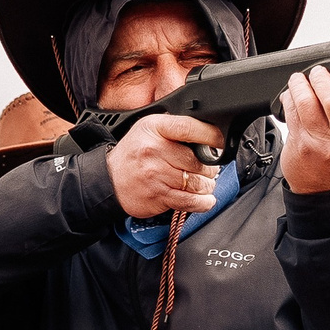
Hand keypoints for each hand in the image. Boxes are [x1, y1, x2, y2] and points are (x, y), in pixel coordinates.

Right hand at [108, 114, 224, 219]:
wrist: (109, 179)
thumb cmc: (134, 153)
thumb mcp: (149, 128)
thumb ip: (175, 127)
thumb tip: (208, 130)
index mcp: (154, 128)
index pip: (189, 128)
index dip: (211, 136)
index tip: (219, 143)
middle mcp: (154, 150)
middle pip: (198, 160)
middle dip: (210, 167)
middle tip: (208, 169)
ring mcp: (155, 175)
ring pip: (196, 182)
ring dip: (207, 185)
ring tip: (204, 183)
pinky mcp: (157, 196)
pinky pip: (189, 201)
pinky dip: (203, 202)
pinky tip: (206, 199)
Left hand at [278, 62, 329, 194]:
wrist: (328, 192)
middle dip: (323, 79)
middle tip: (319, 73)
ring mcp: (323, 144)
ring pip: (307, 103)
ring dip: (300, 84)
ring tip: (300, 80)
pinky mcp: (301, 144)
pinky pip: (291, 112)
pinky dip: (289, 98)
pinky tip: (292, 96)